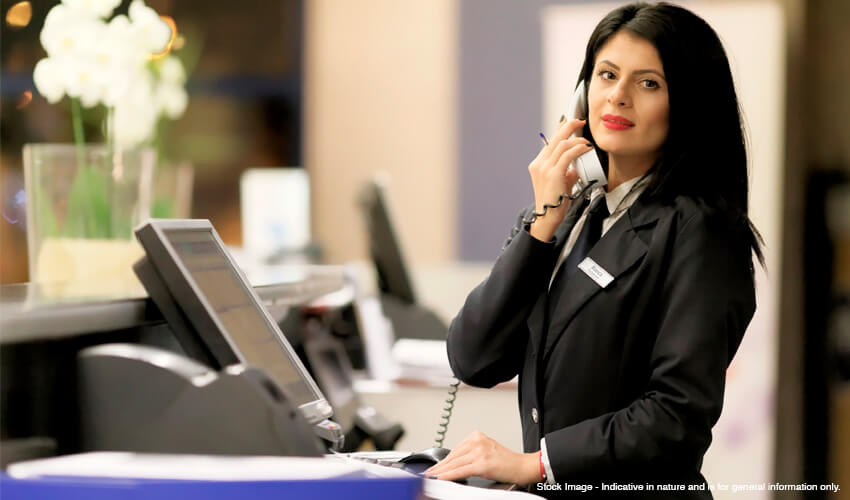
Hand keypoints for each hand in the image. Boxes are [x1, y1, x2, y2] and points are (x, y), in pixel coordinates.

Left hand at [423, 431, 539, 485]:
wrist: (523, 466)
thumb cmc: (507, 462)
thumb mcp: (486, 451)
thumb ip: (470, 454)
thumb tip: (453, 464)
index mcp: (477, 436)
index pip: (454, 450)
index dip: (442, 461)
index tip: (433, 467)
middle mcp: (477, 441)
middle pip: (452, 457)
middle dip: (438, 467)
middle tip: (427, 473)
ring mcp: (479, 452)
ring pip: (454, 464)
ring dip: (440, 472)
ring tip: (431, 477)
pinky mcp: (482, 464)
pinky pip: (460, 471)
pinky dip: (448, 475)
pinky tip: (441, 478)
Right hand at [527, 118, 590, 241]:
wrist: (547, 217)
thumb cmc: (554, 202)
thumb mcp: (561, 183)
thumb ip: (568, 172)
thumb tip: (577, 166)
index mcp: (538, 164)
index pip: (550, 141)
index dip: (562, 130)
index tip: (573, 124)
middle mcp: (539, 164)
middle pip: (555, 138)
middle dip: (569, 126)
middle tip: (581, 121)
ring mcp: (544, 168)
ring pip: (562, 144)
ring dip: (577, 140)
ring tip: (587, 142)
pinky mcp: (553, 174)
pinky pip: (568, 155)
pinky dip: (578, 149)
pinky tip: (586, 149)